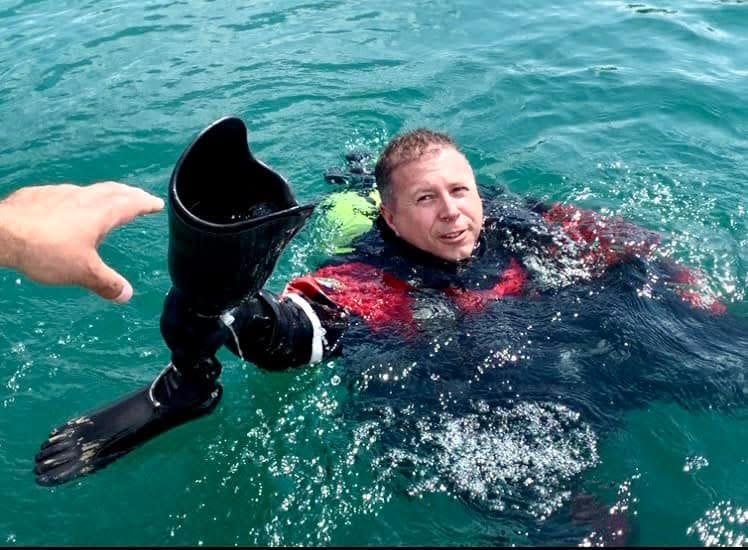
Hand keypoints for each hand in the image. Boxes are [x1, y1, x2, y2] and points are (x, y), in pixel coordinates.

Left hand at [0, 182, 163, 301]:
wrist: (1, 233)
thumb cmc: (48, 251)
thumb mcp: (83, 273)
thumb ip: (107, 283)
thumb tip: (126, 295)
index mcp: (101, 213)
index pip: (131, 204)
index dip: (146, 204)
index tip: (157, 203)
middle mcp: (83, 198)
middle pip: (112, 190)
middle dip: (129, 193)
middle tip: (138, 197)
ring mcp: (59, 194)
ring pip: (88, 191)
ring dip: (102, 195)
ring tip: (105, 202)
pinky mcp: (37, 196)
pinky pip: (63, 195)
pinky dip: (75, 200)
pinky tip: (66, 209)